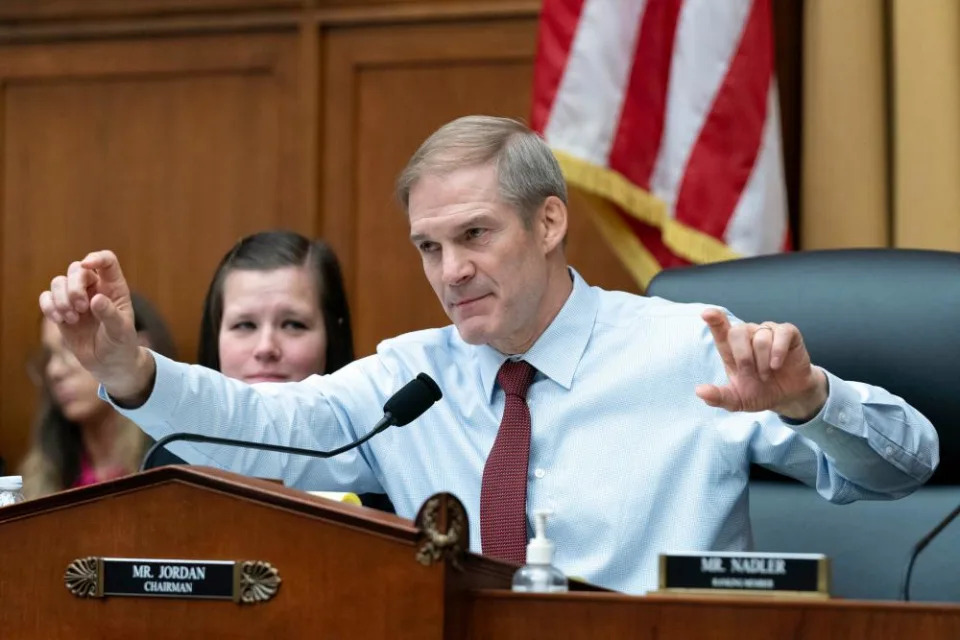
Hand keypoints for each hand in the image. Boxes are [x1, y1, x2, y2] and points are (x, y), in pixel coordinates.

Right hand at [38, 250, 154, 402]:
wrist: (108, 363)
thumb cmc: (121, 344)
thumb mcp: (120, 331)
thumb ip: (110, 315)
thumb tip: (96, 299)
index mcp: (114, 288)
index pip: (107, 261)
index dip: (96, 258)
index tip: (87, 266)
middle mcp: (95, 289)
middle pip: (76, 269)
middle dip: (74, 287)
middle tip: (81, 308)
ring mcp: (76, 298)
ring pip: (58, 282)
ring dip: (60, 298)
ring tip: (71, 319)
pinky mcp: (62, 310)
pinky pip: (46, 297)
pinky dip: (48, 306)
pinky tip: (59, 320)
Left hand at [696, 308, 827, 420]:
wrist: (788, 396)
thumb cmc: (759, 392)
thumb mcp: (736, 400)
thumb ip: (718, 396)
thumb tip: (699, 391)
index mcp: (731, 348)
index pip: (719, 328)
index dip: (714, 319)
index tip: (706, 314)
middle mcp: (747, 335)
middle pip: (737, 332)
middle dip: (744, 357)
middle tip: (751, 373)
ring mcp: (767, 332)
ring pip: (760, 338)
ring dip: (763, 362)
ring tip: (767, 375)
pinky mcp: (787, 333)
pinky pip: (782, 333)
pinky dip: (778, 351)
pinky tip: (776, 365)